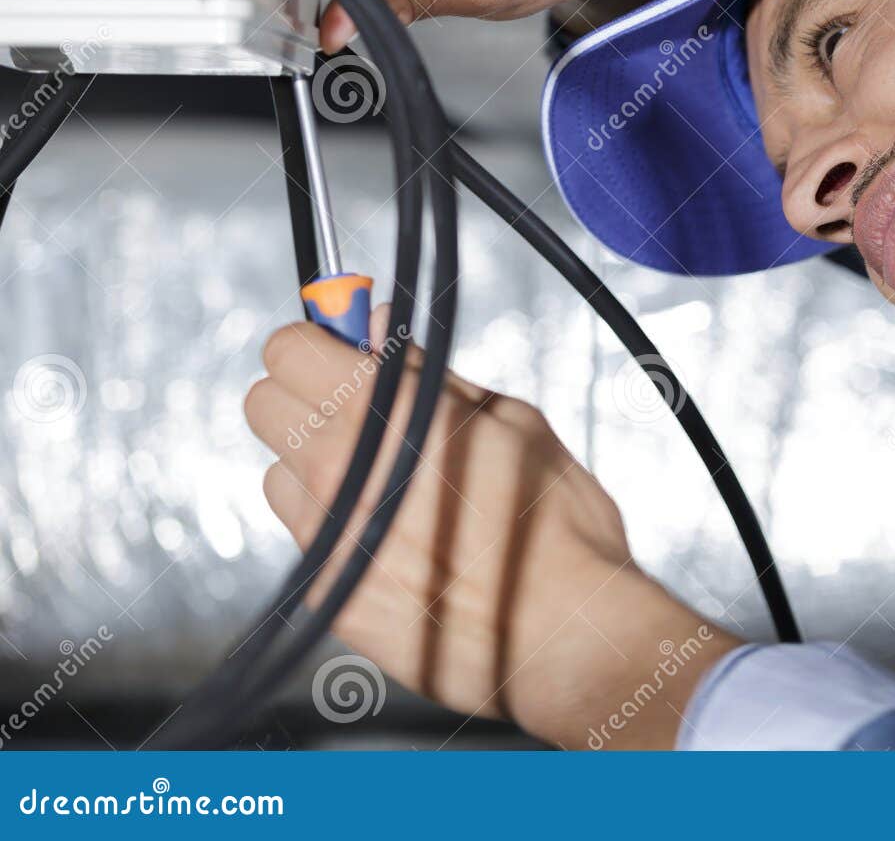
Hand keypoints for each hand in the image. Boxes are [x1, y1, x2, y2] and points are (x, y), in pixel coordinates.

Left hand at [243, 311, 739, 748]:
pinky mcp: (323, 594)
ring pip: (278, 477)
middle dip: (305, 398)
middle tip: (365, 414)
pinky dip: (340, 534)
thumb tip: (378, 325)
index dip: (322, 345)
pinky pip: (307, 542)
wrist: (566, 636)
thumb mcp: (513, 419)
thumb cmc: (555, 529)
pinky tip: (400, 545)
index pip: (287, 346)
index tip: (349, 354)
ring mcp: (323, 538)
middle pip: (261, 405)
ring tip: (390, 490)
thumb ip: (430, 371)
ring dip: (317, 473)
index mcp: (384, 413)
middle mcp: (336, 472)